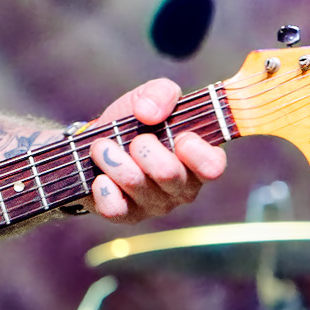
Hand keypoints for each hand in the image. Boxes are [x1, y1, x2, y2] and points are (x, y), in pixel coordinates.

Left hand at [83, 78, 225, 222]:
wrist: (96, 142)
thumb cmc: (134, 121)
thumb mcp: (151, 97)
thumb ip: (161, 94)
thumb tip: (149, 113)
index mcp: (198, 159)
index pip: (213, 166)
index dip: (195, 150)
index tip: (178, 136)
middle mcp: (182, 187)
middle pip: (168, 173)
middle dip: (142, 147)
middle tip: (133, 138)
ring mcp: (156, 205)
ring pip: (135, 183)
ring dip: (112, 158)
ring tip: (102, 147)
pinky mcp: (127, 216)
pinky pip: (116, 208)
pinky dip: (103, 188)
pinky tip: (100, 176)